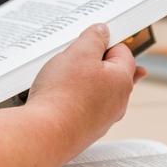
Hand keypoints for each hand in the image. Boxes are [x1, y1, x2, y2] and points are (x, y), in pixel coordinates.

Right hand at [0, 23, 146, 166]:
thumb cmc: (62, 94)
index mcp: (122, 81)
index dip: (104, 42)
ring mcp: (102, 120)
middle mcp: (117, 103)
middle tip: (73, 57)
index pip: (122, 52)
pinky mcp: (85, 131)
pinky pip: (83, 108)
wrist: (44, 135)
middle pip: (110, 73)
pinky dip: (72, 101)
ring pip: (96, 92)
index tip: (88, 40)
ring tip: (61, 77)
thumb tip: (103, 31)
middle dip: (92, 63)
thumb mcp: (79, 53)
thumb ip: (94, 38)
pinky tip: (56, 97)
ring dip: (81, 83)